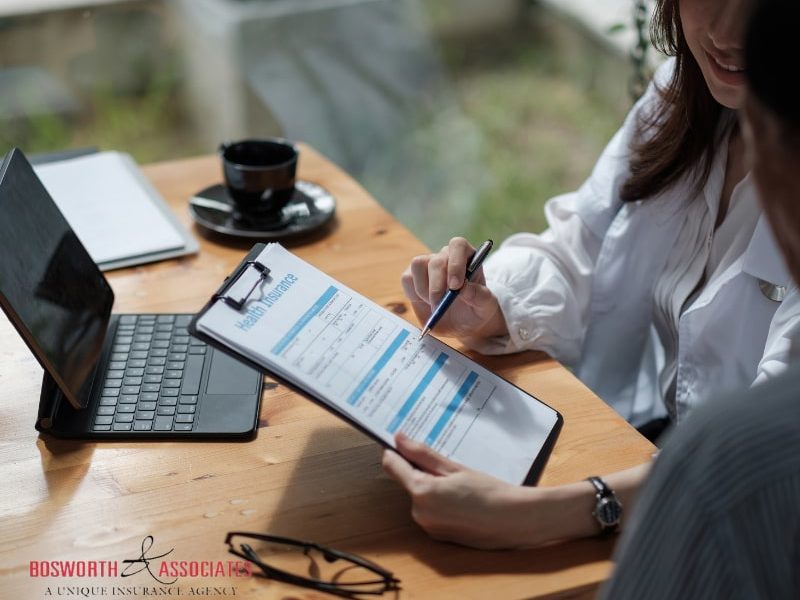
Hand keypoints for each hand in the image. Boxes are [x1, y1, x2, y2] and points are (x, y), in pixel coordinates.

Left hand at [382, 433, 545, 548]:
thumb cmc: (490, 492)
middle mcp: (420, 513)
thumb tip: (399, 440)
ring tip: (460, 482)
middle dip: (421, 470)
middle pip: (408, 481)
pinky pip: (431, 511)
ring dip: (432, 486)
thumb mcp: (455, 468)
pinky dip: (440, 502)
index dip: (395, 451)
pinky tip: (462, 498)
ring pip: (420, 496)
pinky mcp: (438, 536)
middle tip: (447, 463)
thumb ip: (423, 454)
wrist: (515, 521)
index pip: (393, 465)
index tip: (401, 441)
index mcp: (422, 493)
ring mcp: (429, 527)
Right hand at [401, 237, 506, 338]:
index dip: (455, 263)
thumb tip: (464, 288)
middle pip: (436, 260)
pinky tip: (426, 303)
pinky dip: (414, 293)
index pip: (458, 245)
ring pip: (418, 264)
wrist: (463, 326)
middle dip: (437, 285)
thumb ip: (480, 296)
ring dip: (424, 289)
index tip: (456, 286)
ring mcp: (428, 266)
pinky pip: (407, 278)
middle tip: (441, 305)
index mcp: (467, 257)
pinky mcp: (413, 278)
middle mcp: (446, 257)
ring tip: (436, 306)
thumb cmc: (477, 311)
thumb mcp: (486, 306)